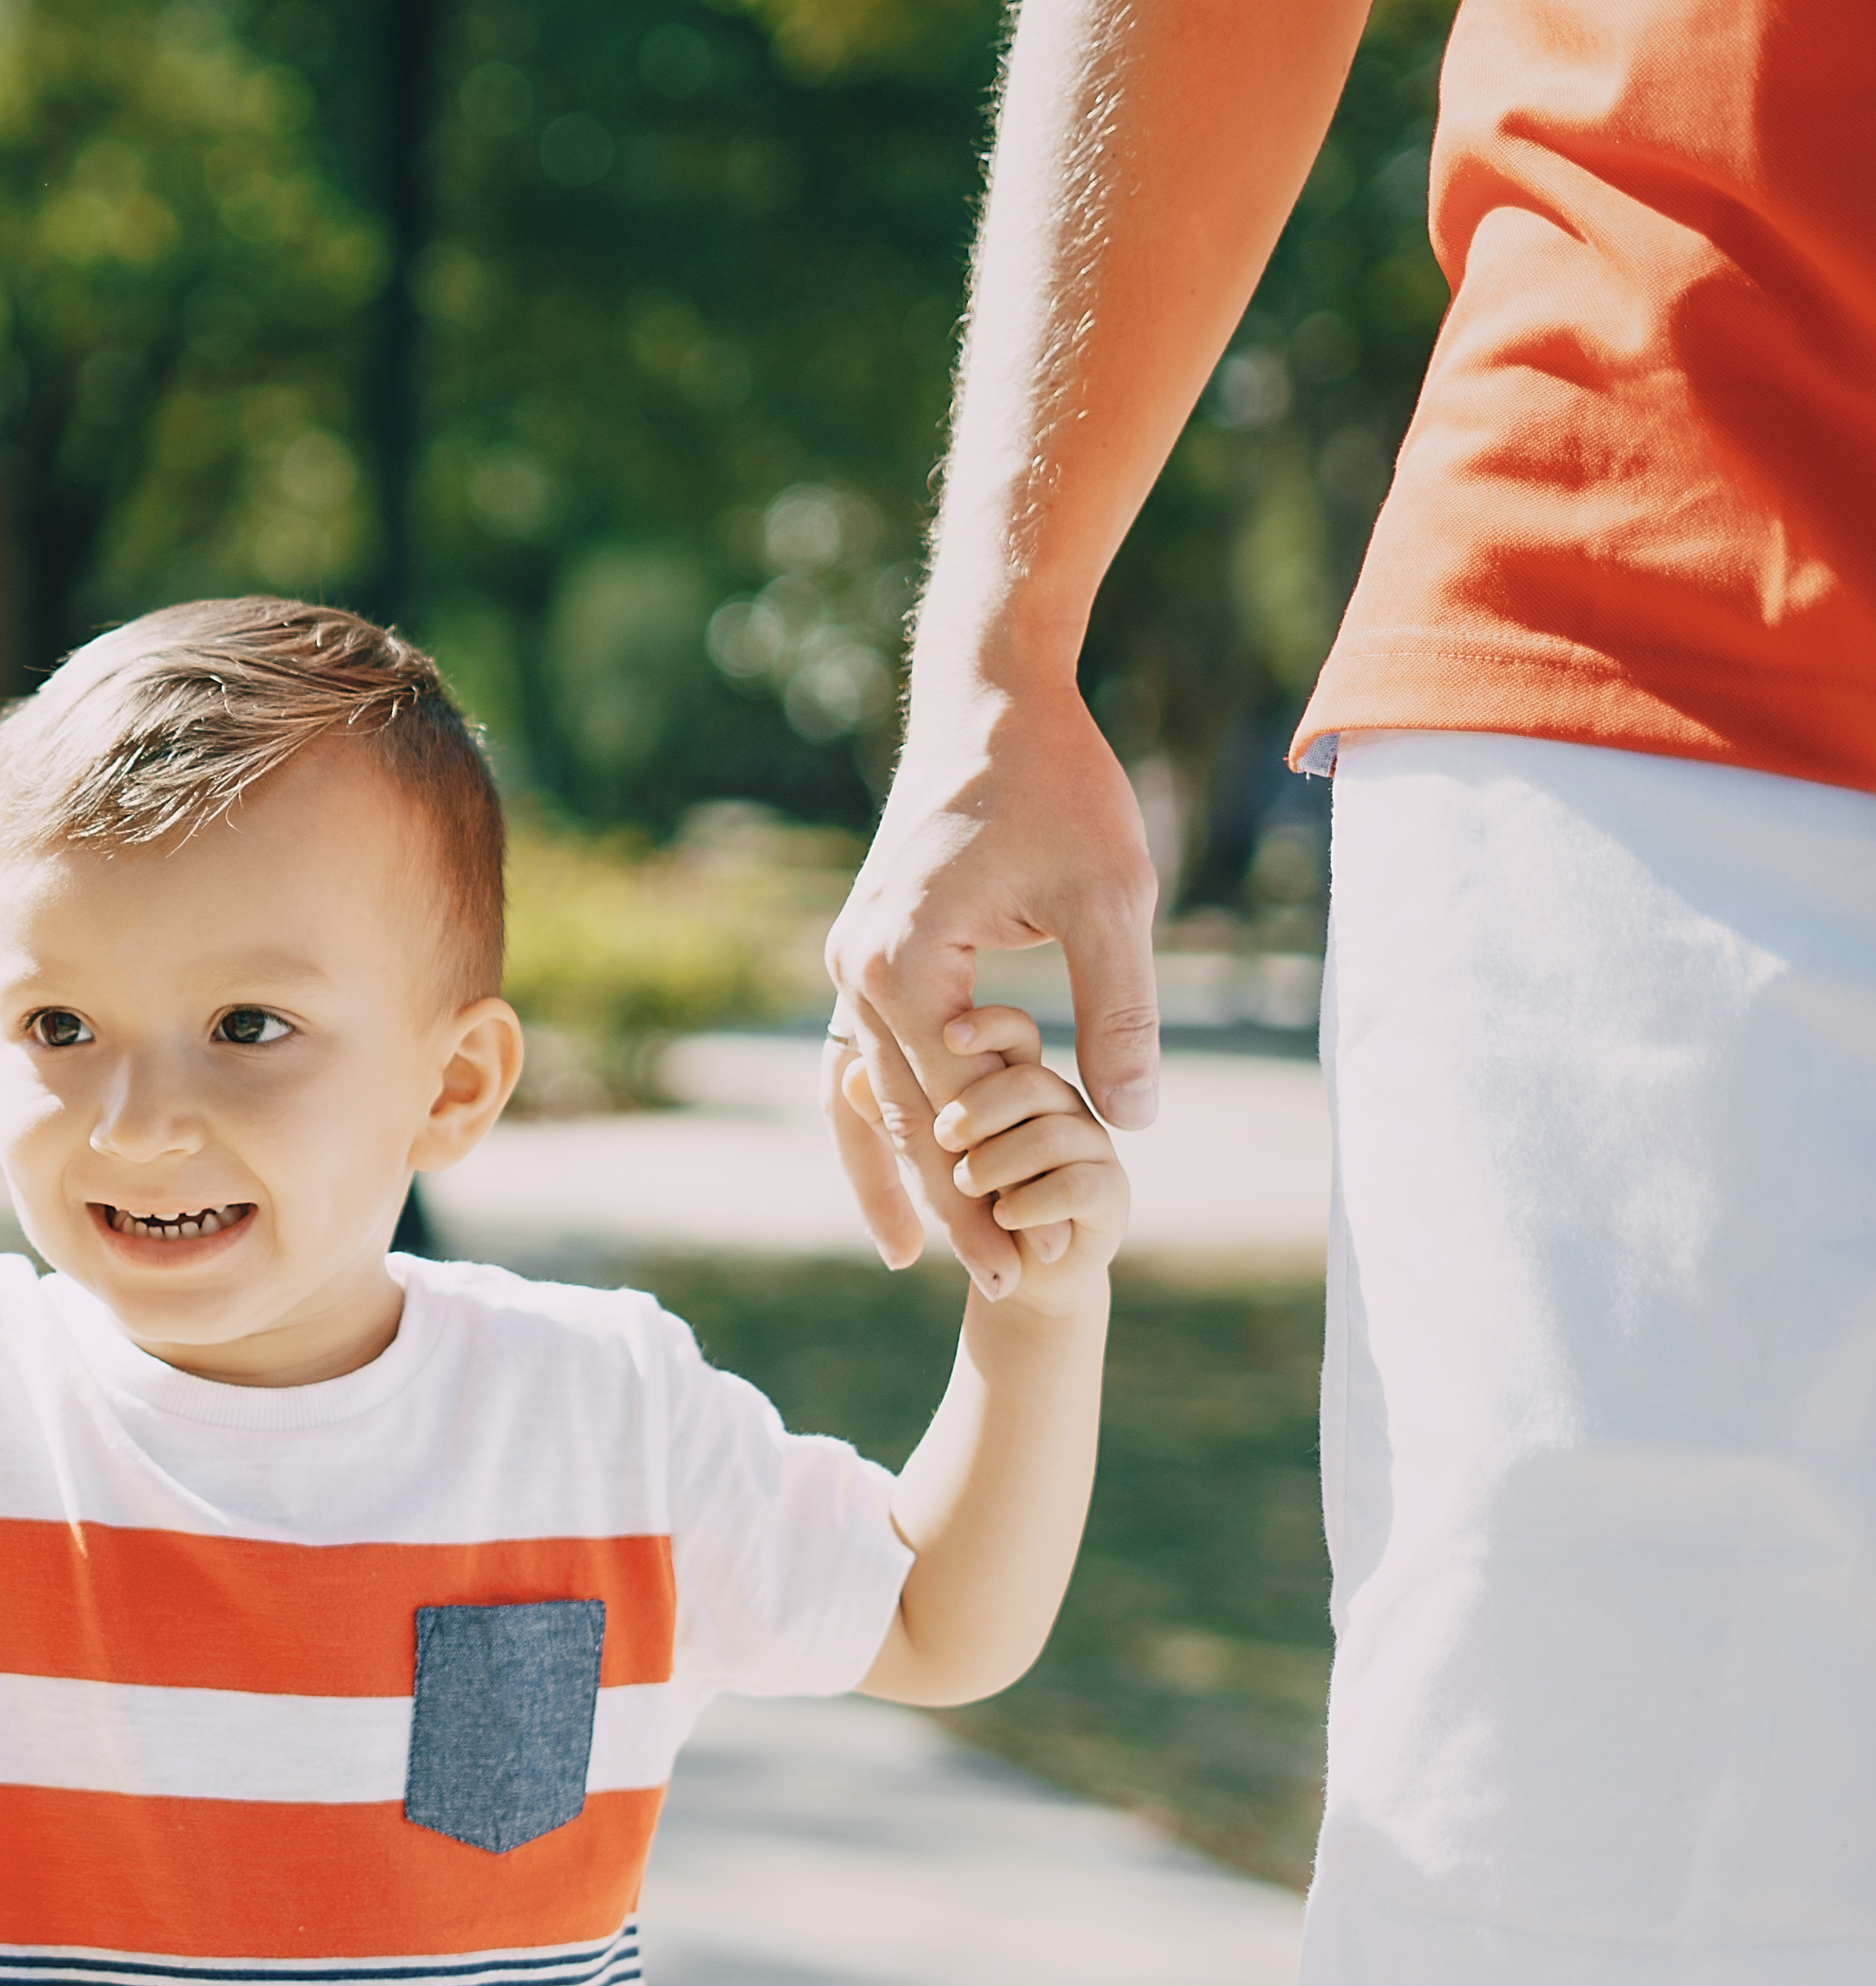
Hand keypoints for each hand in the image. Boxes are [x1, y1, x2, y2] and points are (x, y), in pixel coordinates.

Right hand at [823, 671, 1159, 1295]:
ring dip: (901, 1174)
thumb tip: (1132, 1120)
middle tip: (1006, 1285)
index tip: (1041, 1261)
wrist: (991, 700)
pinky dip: (884, 1118)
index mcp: (905, 963)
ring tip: (923, 1258)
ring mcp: (852, 961)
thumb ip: (1120, 1009)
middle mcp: (857, 969)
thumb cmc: (1058, 786)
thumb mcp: (1111, 898)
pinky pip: (865, 1058)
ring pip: (868, 1096)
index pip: (956, 1106)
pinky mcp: (867, 951)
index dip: (1000, 1189)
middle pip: (905, 1117)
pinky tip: (904, 1171)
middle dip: (953, 1205)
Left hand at [890, 1003, 1125, 1315]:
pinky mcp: (1110, 1191)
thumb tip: (851, 1079)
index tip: (950, 1035)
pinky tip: (1005, 1215)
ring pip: (1050, 1133)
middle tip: (946, 1139)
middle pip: (1028, 1083)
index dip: (989, 1028)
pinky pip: (1077, 1184)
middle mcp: (1060, 1102)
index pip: (1012, 1032)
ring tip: (971, 1184)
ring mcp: (1090, 1143)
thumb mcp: (908, 1150)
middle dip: (980, 1112)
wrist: (1009, 1272)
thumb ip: (882, 1115)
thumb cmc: (956, 1199)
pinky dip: (1030, 1202)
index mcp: (1015, 1077)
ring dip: (997, 1164)